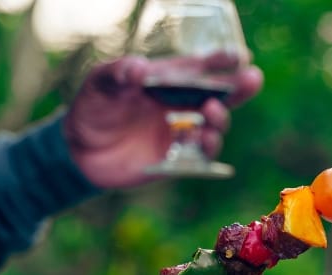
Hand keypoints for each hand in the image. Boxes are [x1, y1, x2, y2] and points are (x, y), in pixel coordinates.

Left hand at [63, 54, 262, 187]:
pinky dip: (206, 148)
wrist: (78, 150)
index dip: (220, 62)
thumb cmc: (91, 108)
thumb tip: (140, 69)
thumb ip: (118, 73)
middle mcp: (179, 107)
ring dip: (219, 119)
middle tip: (252, 79)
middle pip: (218, 97)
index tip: (239, 57)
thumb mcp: (99, 84)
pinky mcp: (176, 160)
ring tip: (211, 112)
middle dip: (238, 89)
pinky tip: (202, 138)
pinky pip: (200, 157)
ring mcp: (179, 134)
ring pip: (213, 127)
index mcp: (166, 82)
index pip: (198, 70)